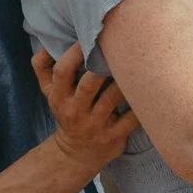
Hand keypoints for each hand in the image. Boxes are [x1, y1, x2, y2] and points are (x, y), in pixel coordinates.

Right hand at [33, 44, 135, 181]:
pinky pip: (131, 118)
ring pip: (112, 97)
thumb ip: (43, 66)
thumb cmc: (66, 112)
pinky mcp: (114, 135)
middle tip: (119, 46)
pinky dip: (140, 104)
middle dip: (103, 65)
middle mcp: (76, 110)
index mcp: (59, 97)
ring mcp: (96, 124)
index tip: (89, 38)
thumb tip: (46, 42)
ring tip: (136, 62)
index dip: (75, 53)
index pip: (62, 71)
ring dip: (124, 80)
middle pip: (89, 83)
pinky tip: (148, 90)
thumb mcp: (49, 93)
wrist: (75, 153)